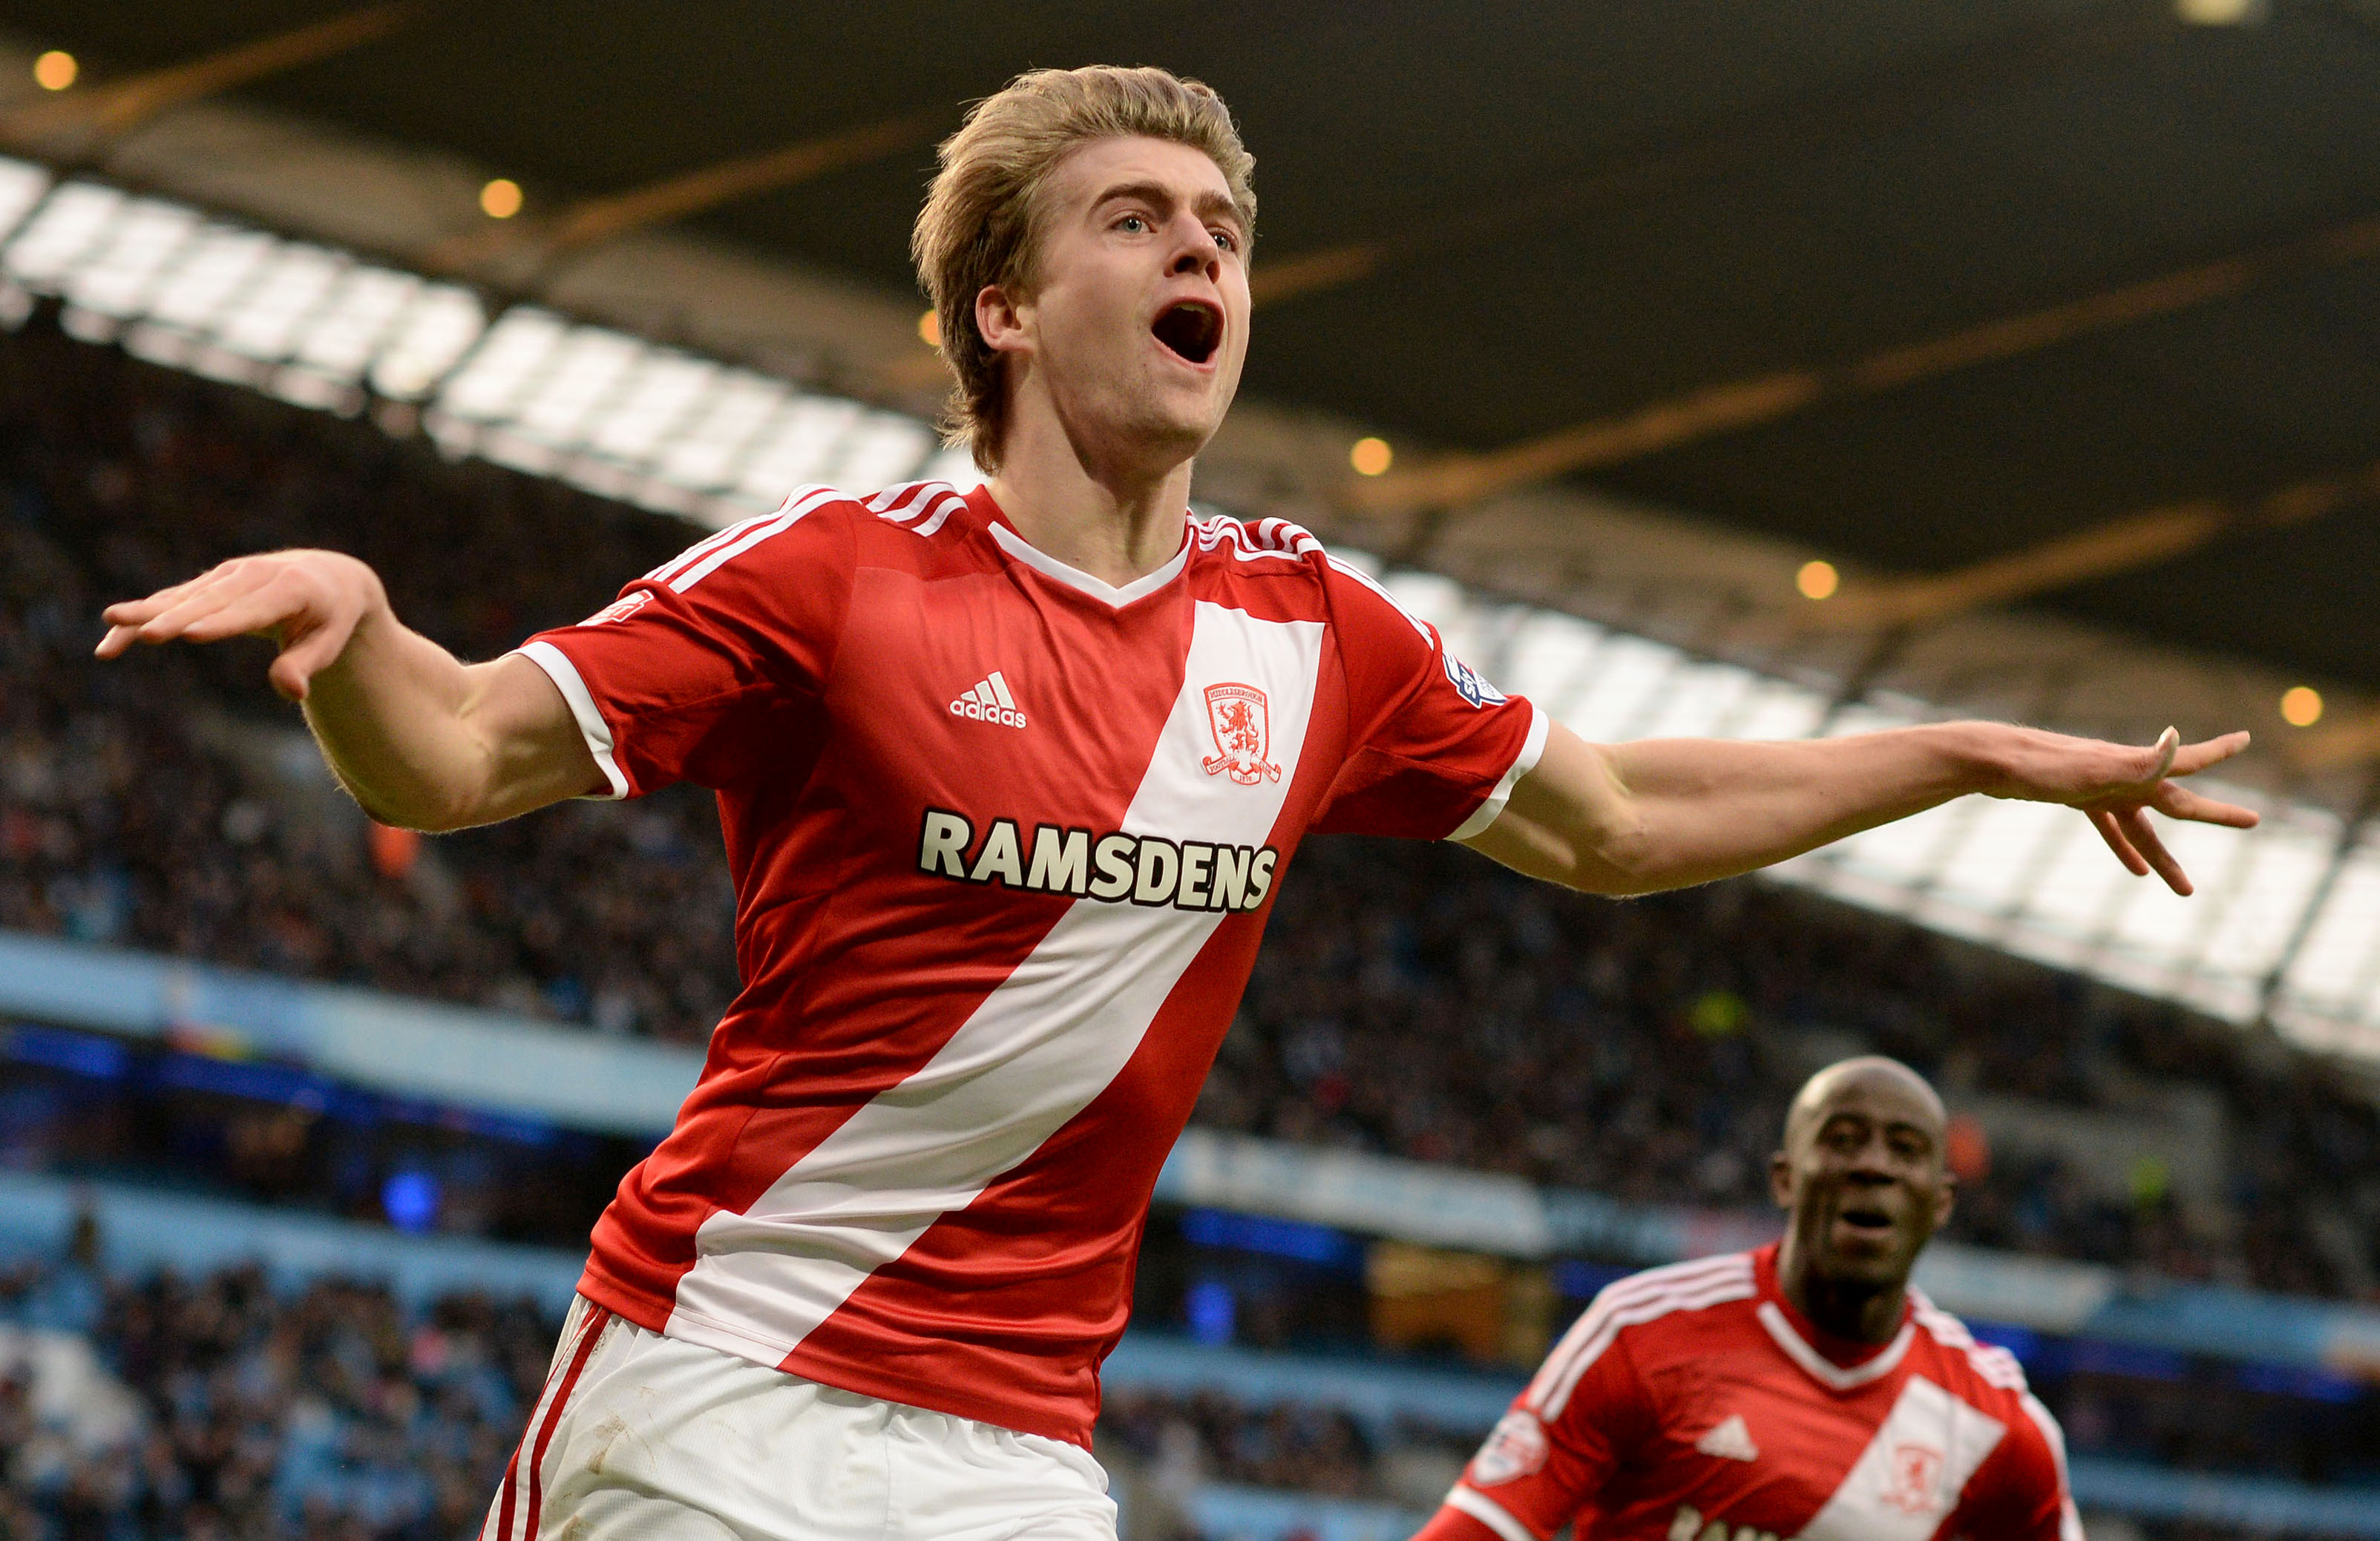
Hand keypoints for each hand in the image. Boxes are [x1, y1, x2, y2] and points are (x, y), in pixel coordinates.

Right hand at [94, 549, 385, 701]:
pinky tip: (112, 637)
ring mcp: (227, 576)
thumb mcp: (329, 640)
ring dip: (147, 611)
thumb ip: (307, 663)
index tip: (191, 636)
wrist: (325, 576)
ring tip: (113, 622)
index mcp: (289, 588)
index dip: (221, 623)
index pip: (251, 610)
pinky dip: (143, 615)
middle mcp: (252, 575)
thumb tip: (292, 692)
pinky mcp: (209, 583)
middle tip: (146, 635)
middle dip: (176, 618)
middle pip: (210, 601)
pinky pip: (171, 599)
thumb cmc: (329, 616)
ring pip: (183, 597)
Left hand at [1982, 724, 2257, 894]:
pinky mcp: (2077, 798)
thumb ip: (2138, 763)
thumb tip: (2174, 737)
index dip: (2218, 751)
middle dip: (2214, 816)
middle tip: (2255, 821)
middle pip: (2177, 804)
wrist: (1990, 762)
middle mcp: (2123, 776)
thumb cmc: (2040, 767)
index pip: (2187, 762)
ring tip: (2187, 889)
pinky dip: (2123, 848)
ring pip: (2142, 828)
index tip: (2246, 736)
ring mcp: (2101, 788)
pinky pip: (2109, 827)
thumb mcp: (2093, 770)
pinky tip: (2135, 872)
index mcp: (2133, 768)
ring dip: (2164, 857)